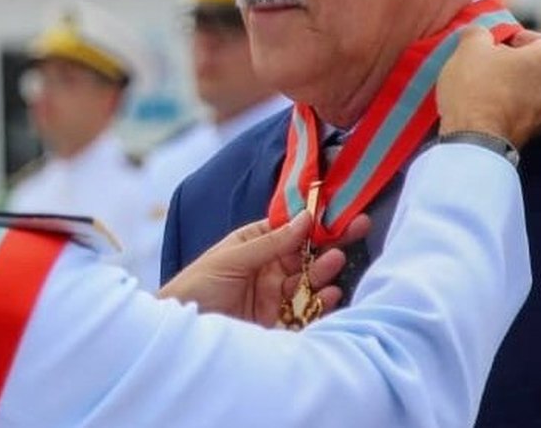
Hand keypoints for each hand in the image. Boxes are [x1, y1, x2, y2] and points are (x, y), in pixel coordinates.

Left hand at [157, 213, 347, 326]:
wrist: (182, 329)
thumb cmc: (197, 285)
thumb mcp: (232, 259)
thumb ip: (271, 242)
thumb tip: (305, 219)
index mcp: (253, 244)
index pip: (289, 229)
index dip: (315, 221)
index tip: (340, 212)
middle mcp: (266, 267)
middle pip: (305, 253)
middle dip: (329, 242)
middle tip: (357, 229)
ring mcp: (273, 294)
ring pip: (308, 279)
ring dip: (324, 270)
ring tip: (336, 261)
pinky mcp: (277, 321)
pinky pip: (306, 308)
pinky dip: (321, 301)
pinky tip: (331, 293)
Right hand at [437, 27, 540, 147]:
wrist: (474, 140)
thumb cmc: (477, 87)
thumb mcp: (471, 46)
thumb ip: (479, 33)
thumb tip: (479, 35)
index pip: (533, 38)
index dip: (506, 39)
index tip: (488, 48)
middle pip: (533, 64)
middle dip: (509, 63)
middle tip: (482, 66)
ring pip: (528, 89)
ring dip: (508, 85)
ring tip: (479, 88)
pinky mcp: (537, 134)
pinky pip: (522, 111)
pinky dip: (507, 107)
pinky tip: (483, 108)